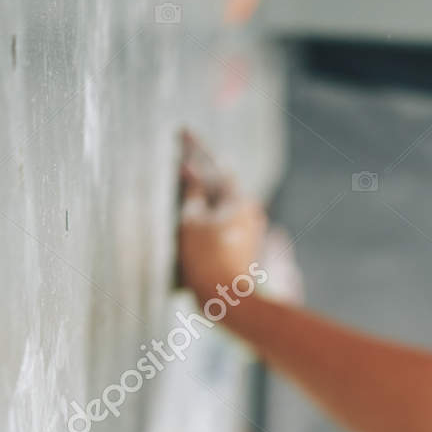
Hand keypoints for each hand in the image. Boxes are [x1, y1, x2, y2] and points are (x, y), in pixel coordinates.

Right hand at [177, 131, 265, 304]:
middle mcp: (248, 211)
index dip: (195, 148)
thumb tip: (189, 171)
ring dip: (205, 189)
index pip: (213, 165)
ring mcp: (249, 229)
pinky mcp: (243, 245)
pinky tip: (198, 209)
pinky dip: (209, 210)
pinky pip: (223, 219)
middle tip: (185, 148)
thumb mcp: (191, 222)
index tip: (183, 131)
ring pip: (222, 201)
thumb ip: (191, 194)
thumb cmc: (207, 260)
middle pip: (220, 181)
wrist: (226, 300)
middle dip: (202, 167)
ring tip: (188, 175)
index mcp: (237, 200)